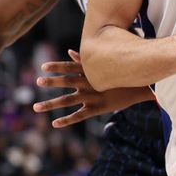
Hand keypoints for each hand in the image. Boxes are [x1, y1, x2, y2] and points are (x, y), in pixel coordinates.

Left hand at [34, 50, 150, 127]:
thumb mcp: (104, 64)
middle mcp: (89, 83)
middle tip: (37, 81)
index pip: (70, 67)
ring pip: (68, 101)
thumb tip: (70, 51)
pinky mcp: (97, 109)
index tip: (43, 66)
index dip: (57, 66)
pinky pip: (79, 116)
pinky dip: (66, 120)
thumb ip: (84, 60)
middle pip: (67, 82)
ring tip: (35, 107)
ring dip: (51, 104)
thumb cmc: (120, 73)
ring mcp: (92, 97)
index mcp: (91, 72)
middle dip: (52, 82)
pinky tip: (54, 123)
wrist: (140, 86)